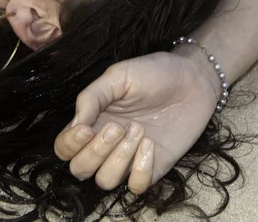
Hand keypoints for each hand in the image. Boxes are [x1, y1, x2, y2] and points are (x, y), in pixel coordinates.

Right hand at [54, 51, 219, 193]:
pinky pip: (135, 186)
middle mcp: (106, 143)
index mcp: (92, 120)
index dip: (69, 145)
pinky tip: (151, 145)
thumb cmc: (154, 72)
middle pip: (79, 170)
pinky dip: (140, 170)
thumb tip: (75, 126)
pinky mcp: (153, 166)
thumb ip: (91, 98)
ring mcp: (129, 157)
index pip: (64, 148)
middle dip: (96, 152)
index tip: (87, 128)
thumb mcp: (118, 76)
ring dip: (119, 159)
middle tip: (118, 127)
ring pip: (105, 181)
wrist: (193, 78)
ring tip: (139, 130)